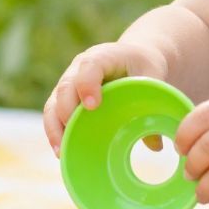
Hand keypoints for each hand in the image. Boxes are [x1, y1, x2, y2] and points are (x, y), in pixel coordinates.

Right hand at [43, 42, 169, 155]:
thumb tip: (155, 145)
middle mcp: (79, 68)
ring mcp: (69, 83)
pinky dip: (54, 132)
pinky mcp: (64, 98)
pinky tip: (60, 151)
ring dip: (54, 127)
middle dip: (65, 111)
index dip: (87, 84)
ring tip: (60, 151)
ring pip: (53, 102)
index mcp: (103, 57)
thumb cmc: (143, 67)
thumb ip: (154, 105)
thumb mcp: (153, 78)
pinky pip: (53, 114)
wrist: (133, 58)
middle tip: (73, 134)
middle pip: (65, 86)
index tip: (92, 106)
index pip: (90, 66)